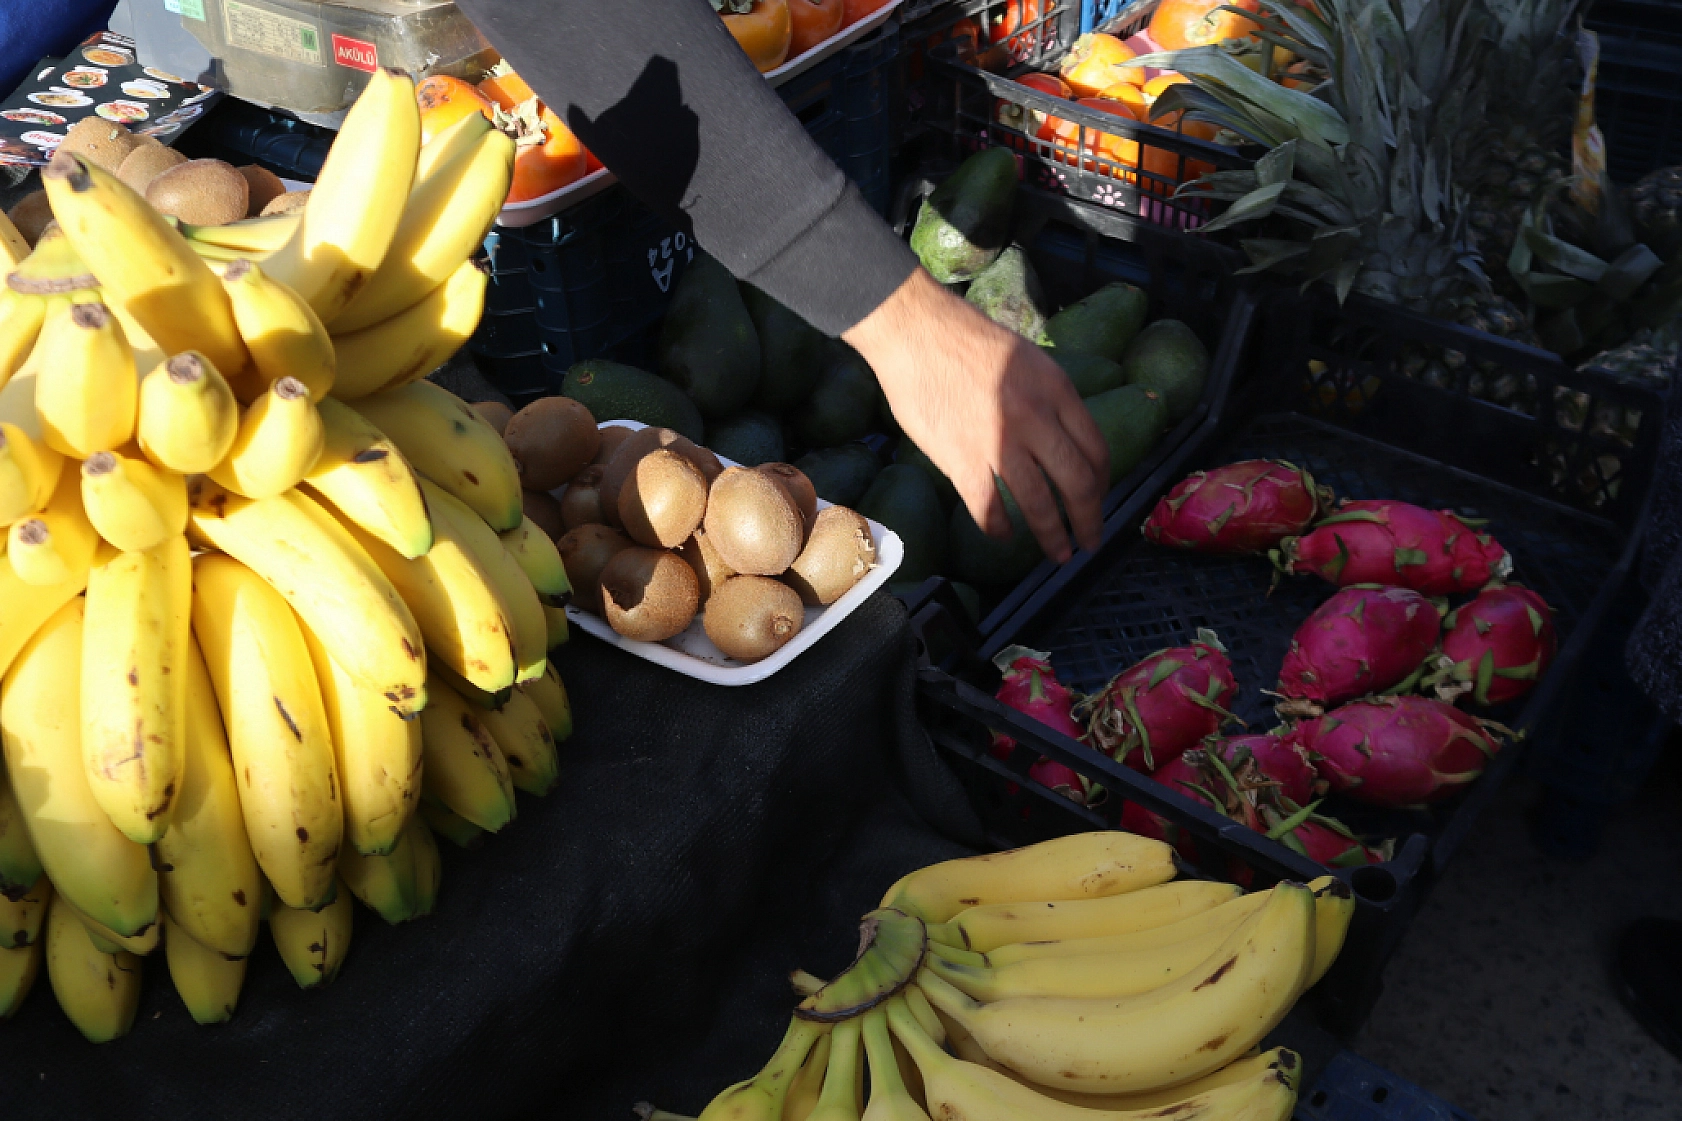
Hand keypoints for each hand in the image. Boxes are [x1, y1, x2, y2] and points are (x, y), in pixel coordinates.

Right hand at [844, 267, 1108, 563]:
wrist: (916, 332)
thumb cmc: (967, 338)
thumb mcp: (1028, 360)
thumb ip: (1048, 399)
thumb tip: (1058, 435)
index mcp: (1057, 391)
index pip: (1096, 449)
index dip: (1102, 484)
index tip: (1098, 500)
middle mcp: (1036, 420)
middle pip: (1077, 484)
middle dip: (1088, 521)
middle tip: (1089, 541)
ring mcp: (999, 443)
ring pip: (1039, 504)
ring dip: (1051, 536)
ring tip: (1058, 554)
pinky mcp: (962, 461)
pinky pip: (989, 509)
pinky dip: (999, 529)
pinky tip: (1004, 534)